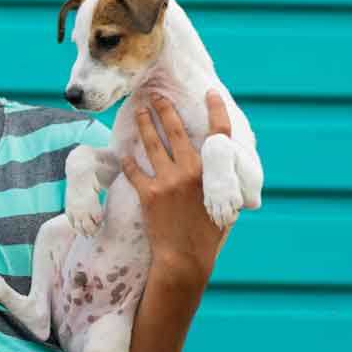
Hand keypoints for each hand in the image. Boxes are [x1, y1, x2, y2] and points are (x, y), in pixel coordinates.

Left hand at [120, 91, 232, 285]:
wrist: (185, 258)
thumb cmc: (209, 234)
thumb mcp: (226, 204)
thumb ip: (224, 181)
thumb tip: (228, 165)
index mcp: (213, 172)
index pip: (219, 133)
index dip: (216, 110)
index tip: (210, 93)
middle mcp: (190, 172)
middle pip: (176, 130)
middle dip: (165, 109)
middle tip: (156, 95)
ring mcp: (167, 181)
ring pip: (152, 144)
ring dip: (144, 125)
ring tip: (138, 112)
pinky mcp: (148, 194)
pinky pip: (134, 170)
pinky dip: (128, 160)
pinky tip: (124, 151)